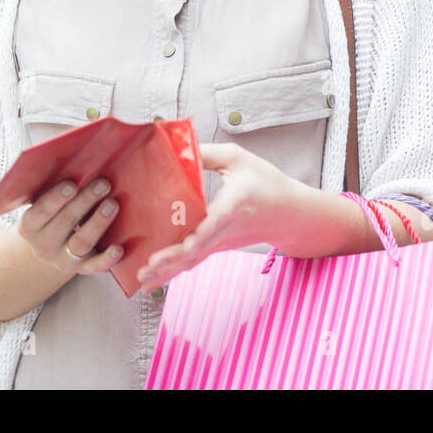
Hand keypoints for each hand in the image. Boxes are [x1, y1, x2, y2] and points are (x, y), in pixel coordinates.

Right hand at [17, 176, 121, 276]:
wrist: (50, 248)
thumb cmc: (52, 214)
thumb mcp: (44, 203)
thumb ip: (53, 186)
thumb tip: (74, 159)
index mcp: (29, 227)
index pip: (39, 212)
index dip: (55, 198)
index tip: (71, 184)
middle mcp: (43, 246)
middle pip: (64, 222)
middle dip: (85, 201)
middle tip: (103, 184)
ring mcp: (62, 260)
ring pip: (81, 242)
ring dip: (98, 222)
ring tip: (112, 204)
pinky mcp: (81, 270)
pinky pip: (94, 267)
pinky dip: (107, 259)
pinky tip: (118, 249)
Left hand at [136, 142, 299, 294]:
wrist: (289, 212)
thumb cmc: (265, 182)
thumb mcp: (238, 159)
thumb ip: (206, 153)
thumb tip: (173, 148)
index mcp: (233, 203)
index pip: (213, 223)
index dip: (197, 236)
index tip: (184, 246)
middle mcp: (225, 228)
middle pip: (197, 248)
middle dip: (171, 260)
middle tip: (146, 269)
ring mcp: (221, 242)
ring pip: (193, 260)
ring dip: (167, 272)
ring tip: (142, 281)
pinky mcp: (217, 247)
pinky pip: (193, 262)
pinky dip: (173, 273)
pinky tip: (152, 283)